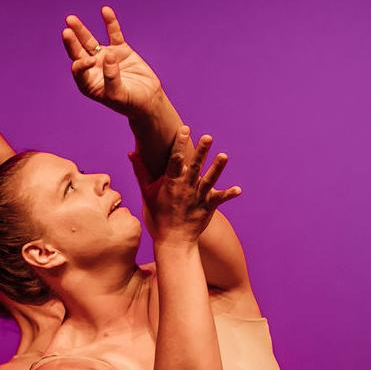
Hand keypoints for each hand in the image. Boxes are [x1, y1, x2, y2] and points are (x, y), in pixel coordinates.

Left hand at [62, 6, 161, 118]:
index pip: (78, 68)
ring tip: (70, 19)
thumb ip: (111, 77)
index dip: (81, 62)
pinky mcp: (120, 50)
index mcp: (88, 82)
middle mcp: (93, 68)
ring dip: (81, 30)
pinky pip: (114, 34)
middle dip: (72, 41)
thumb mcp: (118, 94)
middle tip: (66, 30)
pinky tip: (105, 10)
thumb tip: (108, 55)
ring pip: (90, 41)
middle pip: (78, 52)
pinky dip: (110, 23)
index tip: (92, 61)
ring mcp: (106, 57)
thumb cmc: (130, 102)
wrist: (148, 99)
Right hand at [129, 126, 241, 243]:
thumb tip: (132, 152)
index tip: (185, 130)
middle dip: (201, 152)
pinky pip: (220, 199)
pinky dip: (229, 194)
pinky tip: (238, 189)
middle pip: (194, 167)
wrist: (172, 240)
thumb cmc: (158, 215)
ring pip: (209, 180)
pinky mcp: (208, 207)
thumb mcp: (146, 192)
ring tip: (224, 156)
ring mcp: (197, 197)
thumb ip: (141, 171)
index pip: (175, 160)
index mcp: (170, 183)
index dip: (180, 144)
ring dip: (217, 168)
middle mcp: (185, 188)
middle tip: (208, 137)